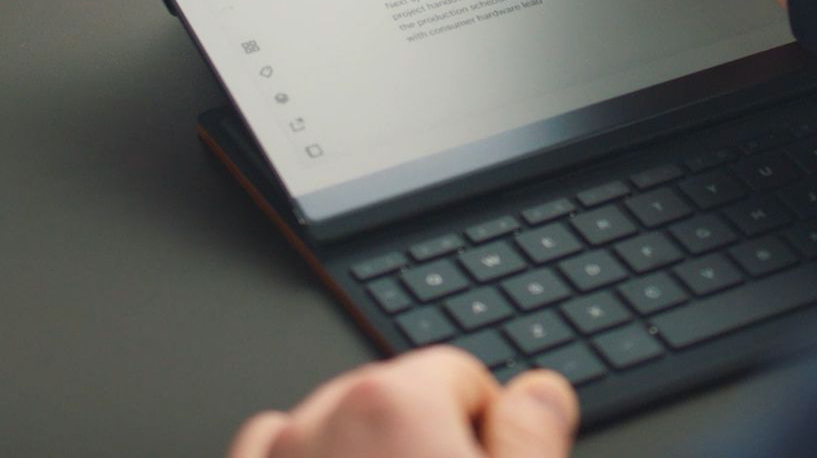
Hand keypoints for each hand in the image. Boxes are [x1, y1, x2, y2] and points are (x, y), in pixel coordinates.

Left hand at [227, 347, 577, 457]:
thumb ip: (531, 437)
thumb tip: (542, 388)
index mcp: (394, 403)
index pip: (458, 375)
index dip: (484, 429)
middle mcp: (320, 418)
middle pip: (395, 395)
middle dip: (424, 442)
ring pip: (331, 419)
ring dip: (360, 453)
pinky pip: (265, 446)